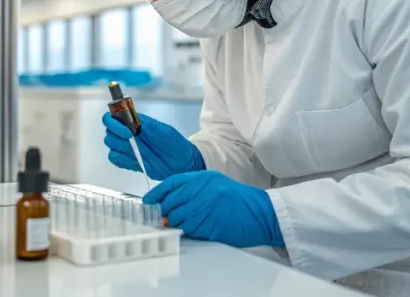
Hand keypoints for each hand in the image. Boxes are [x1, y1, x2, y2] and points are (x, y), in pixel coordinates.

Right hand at [102, 112, 204, 179]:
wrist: (182, 164)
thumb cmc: (175, 144)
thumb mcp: (164, 131)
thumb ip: (147, 125)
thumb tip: (132, 118)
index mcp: (135, 122)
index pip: (113, 116)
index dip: (113, 121)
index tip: (126, 129)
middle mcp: (128, 134)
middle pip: (109, 131)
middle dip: (117, 135)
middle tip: (132, 140)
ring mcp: (128, 148)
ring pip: (110, 144)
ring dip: (119, 147)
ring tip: (136, 151)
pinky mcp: (129, 161)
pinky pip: (115, 159)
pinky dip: (120, 159)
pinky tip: (133, 160)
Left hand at [143, 170, 283, 247]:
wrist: (262, 213)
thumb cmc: (240, 202)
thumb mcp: (215, 187)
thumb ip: (193, 192)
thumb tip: (170, 206)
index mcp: (203, 178)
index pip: (171, 183)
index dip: (157, 193)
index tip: (148, 202)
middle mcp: (202, 189)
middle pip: (171, 202)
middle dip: (164, 212)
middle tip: (162, 219)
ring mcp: (206, 205)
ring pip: (178, 218)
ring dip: (176, 225)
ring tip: (184, 225)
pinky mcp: (210, 223)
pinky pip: (190, 229)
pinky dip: (188, 232)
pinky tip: (196, 230)